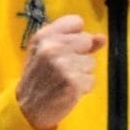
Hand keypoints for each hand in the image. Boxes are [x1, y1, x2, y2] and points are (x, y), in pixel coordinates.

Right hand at [15, 15, 105, 129]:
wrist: (27, 108)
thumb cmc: (38, 78)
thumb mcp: (47, 53)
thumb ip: (74, 40)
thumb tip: (103, 38)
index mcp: (44, 36)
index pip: (75, 22)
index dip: (76, 36)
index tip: (66, 48)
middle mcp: (53, 47)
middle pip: (86, 41)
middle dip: (80, 56)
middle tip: (64, 68)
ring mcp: (63, 64)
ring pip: (91, 62)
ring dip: (82, 73)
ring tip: (65, 81)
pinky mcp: (73, 82)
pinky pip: (91, 80)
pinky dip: (83, 88)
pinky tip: (68, 91)